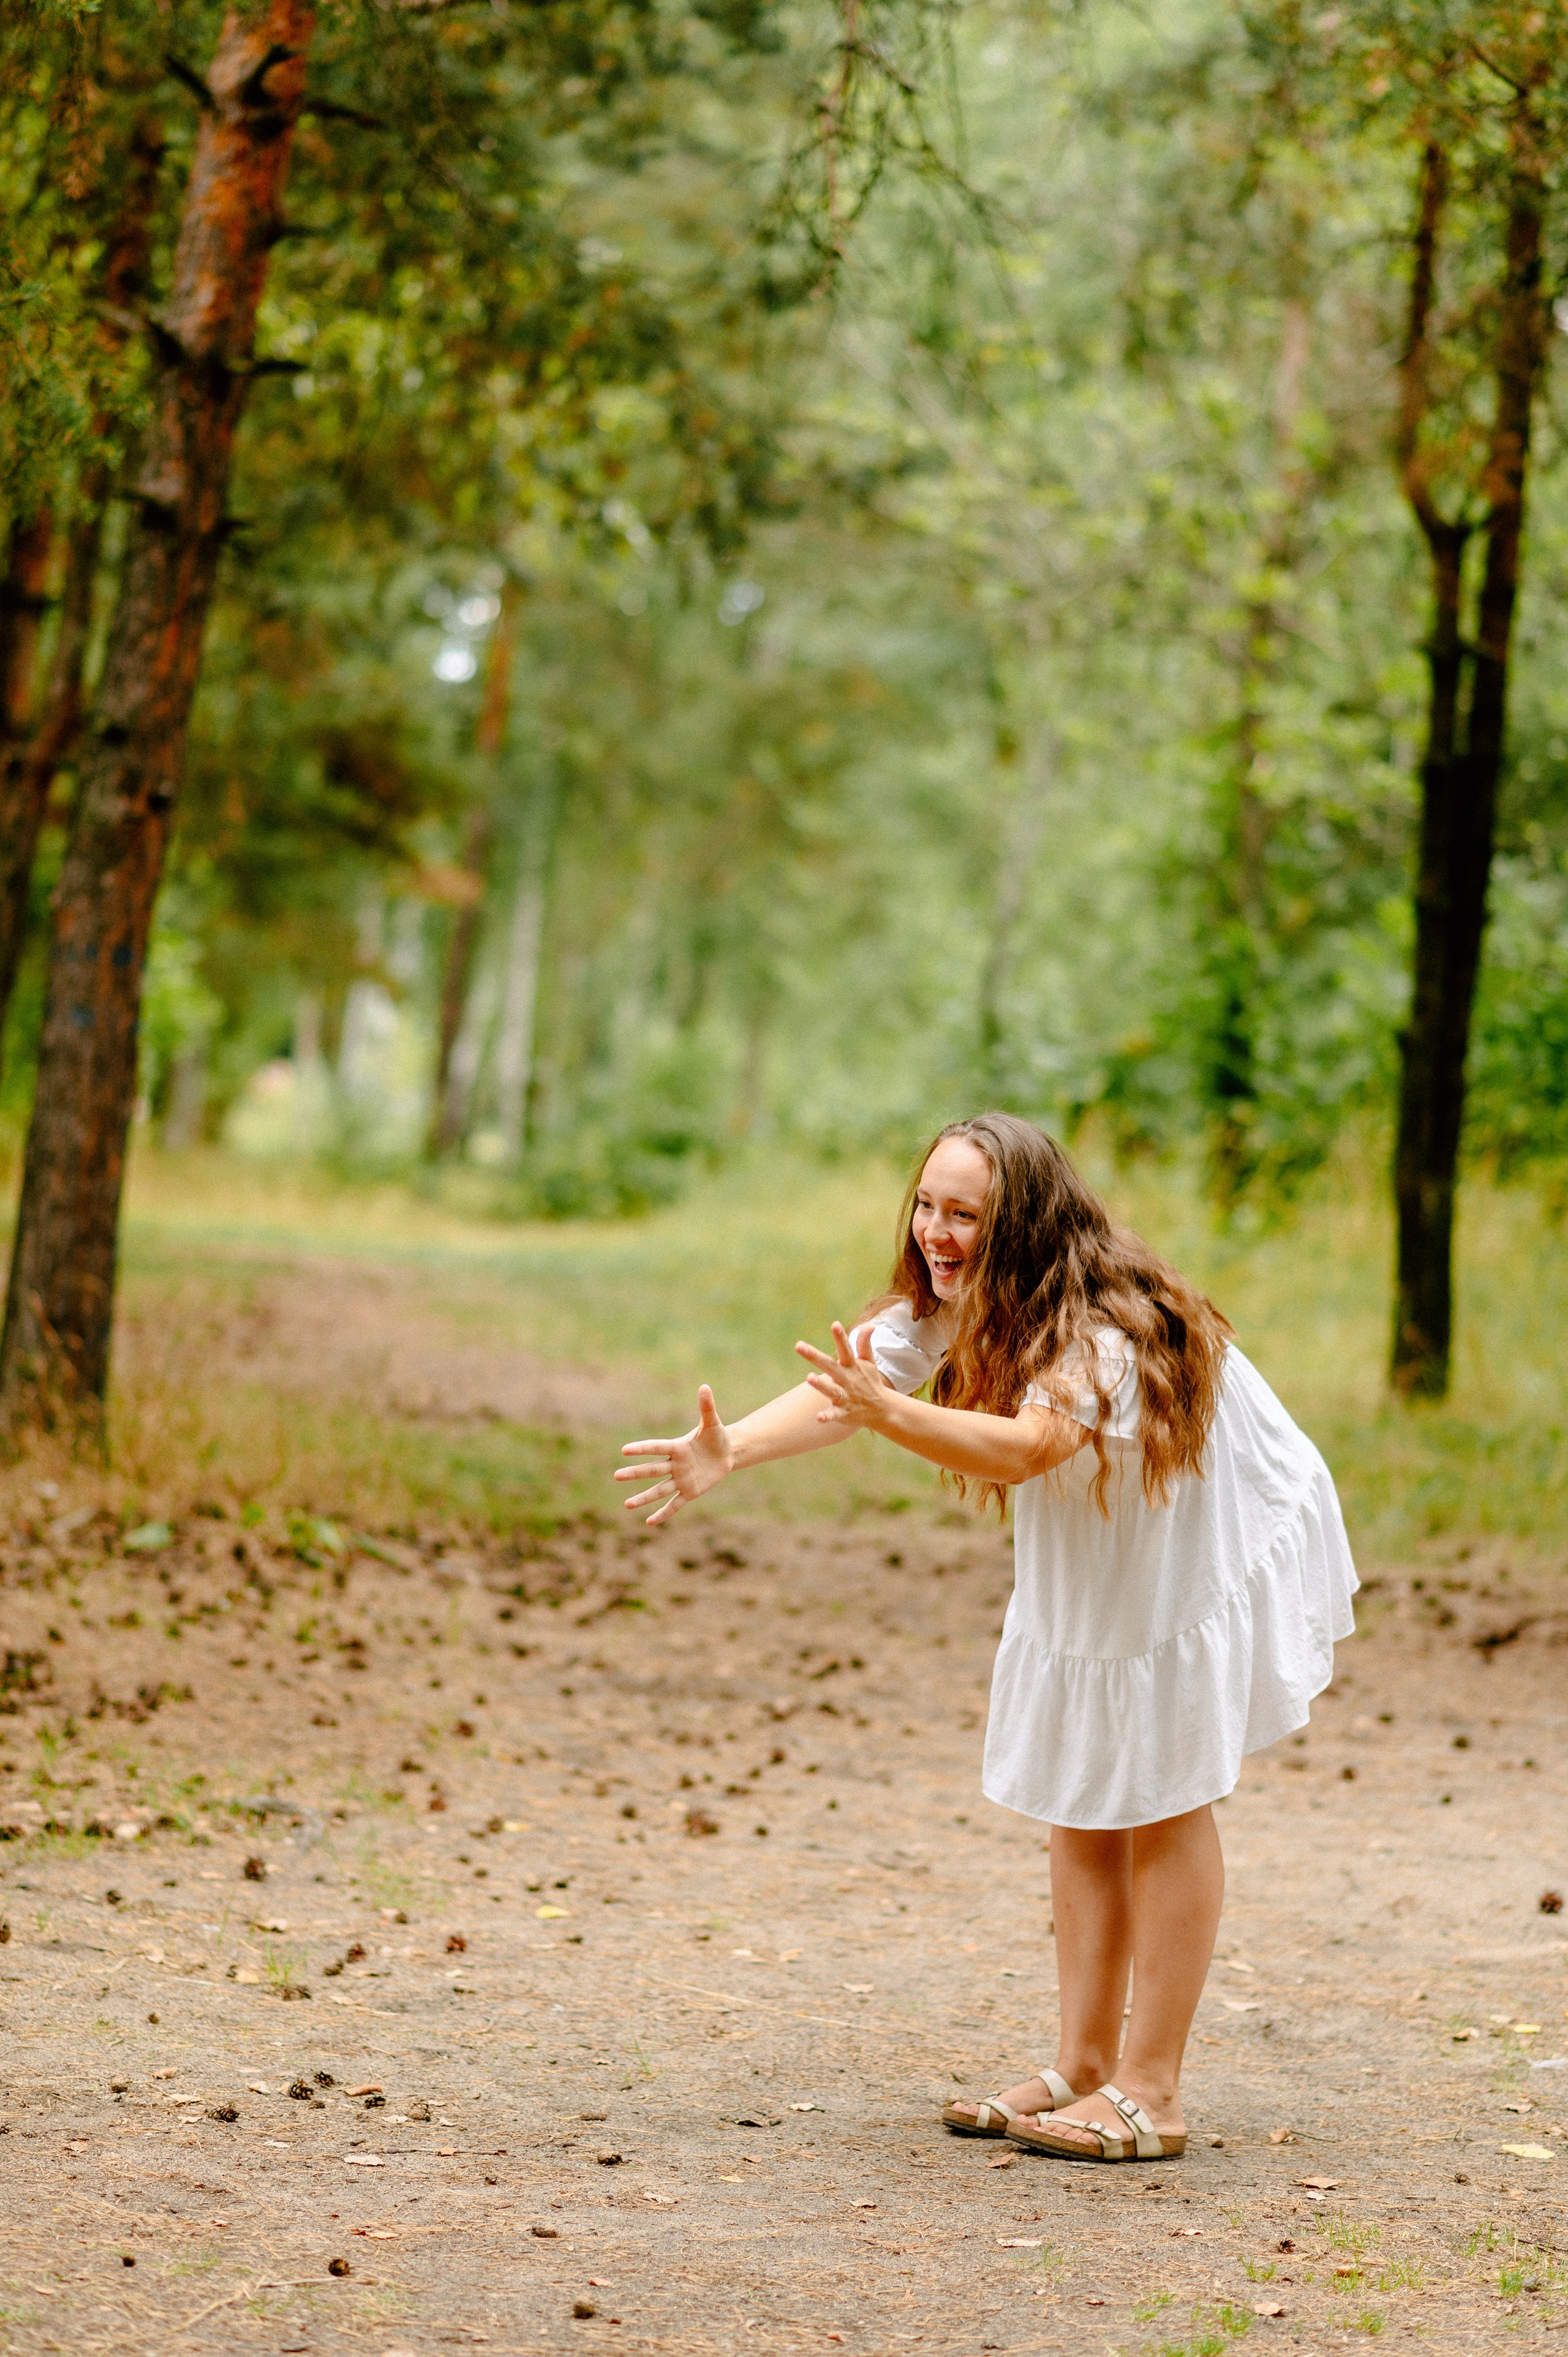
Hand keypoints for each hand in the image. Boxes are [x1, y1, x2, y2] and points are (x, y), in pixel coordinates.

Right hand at [615, 1385, 733, 1524]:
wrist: (726, 1453)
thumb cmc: (717, 1436)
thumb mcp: (713, 1423)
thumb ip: (706, 1407)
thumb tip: (704, 1386)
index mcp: (677, 1447)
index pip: (657, 1447)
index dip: (642, 1448)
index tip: (625, 1450)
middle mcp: (675, 1464)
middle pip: (652, 1469)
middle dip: (636, 1473)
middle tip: (616, 1475)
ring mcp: (681, 1479)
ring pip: (659, 1490)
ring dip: (644, 1498)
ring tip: (627, 1505)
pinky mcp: (689, 1492)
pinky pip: (675, 1504)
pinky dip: (664, 1513)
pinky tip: (650, 1522)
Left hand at [794, 1321, 891, 1427]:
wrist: (883, 1410)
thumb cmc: (871, 1382)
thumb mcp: (869, 1363)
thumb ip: (864, 1344)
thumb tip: (869, 1325)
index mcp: (852, 1366)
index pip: (846, 1349)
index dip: (841, 1337)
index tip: (835, 1324)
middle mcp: (847, 1380)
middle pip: (830, 1366)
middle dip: (814, 1356)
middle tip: (798, 1345)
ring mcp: (846, 1397)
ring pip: (831, 1390)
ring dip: (821, 1385)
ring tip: (809, 1378)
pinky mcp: (844, 1413)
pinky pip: (834, 1414)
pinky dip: (827, 1416)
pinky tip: (819, 1417)